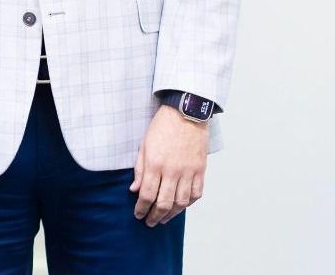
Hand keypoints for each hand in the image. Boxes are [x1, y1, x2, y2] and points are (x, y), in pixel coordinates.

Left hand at [130, 104, 209, 226]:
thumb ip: (139, 170)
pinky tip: (181, 206)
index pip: (147, 195)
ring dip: (171, 214)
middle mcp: (172, 171)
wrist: (185, 112)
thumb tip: (134, 189)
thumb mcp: (144, 145)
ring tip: (164, 218)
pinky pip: (196, 193)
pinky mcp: (200, 170)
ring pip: (181, 202)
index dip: (141, 208)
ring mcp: (188, 171)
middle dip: (155, 216)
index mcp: (155, 164)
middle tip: (150, 222)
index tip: (138, 214)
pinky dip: (189, 203)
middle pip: (164, 203)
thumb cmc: (162, 126)